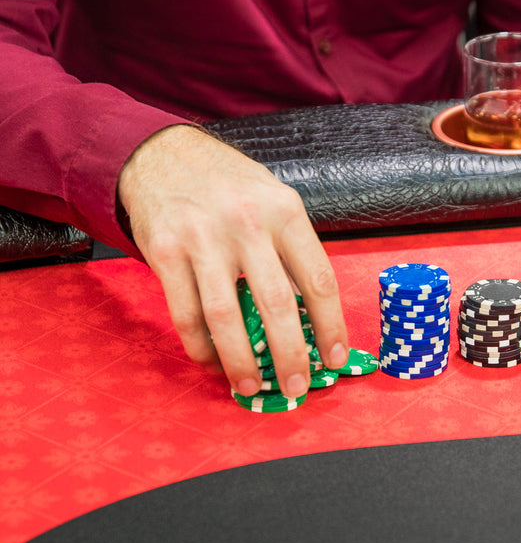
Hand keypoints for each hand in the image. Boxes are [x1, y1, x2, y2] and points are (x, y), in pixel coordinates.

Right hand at [117, 125, 347, 397]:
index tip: (335, 357)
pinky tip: (213, 361)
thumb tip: (309, 313)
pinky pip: (186, 314)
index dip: (331, 325)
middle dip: (290, 356)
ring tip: (252, 386)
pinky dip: (201, 348)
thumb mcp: (272, 199)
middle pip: (277, 305)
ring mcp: (203, 237)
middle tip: (296, 388)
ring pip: (227, 318)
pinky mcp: (165, 251)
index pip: (318, 279)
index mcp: (284, 211)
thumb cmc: (228, 184)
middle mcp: (247, 223)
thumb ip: (290, 248)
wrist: (163, 154)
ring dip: (241, 362)